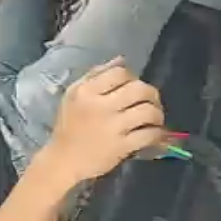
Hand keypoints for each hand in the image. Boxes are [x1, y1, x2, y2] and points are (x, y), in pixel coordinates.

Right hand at [42, 57, 166, 184]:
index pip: (120, 73)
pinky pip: (148, 135)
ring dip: (157, 114)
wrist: (63, 160)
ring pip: (148, 112)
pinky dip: (156, 133)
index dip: (132, 77)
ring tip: (155, 119)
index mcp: (87, 91)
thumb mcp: (74, 94)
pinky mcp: (121, 147)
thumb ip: (95, 74)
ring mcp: (113, 128)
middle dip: (152, 95)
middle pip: (139, 90)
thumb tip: (122, 60)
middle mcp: (101, 107)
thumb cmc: (68, 126)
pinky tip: (154, 134)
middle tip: (151, 102)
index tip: (133, 87)